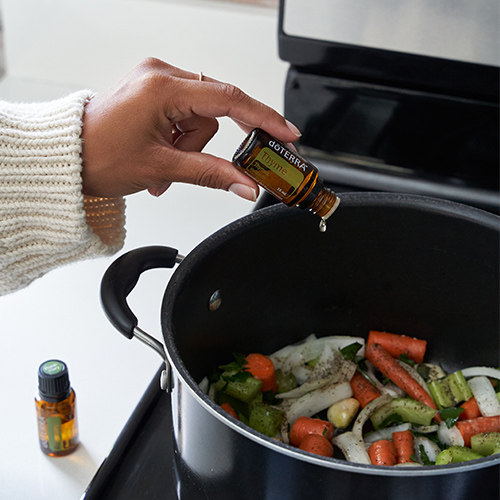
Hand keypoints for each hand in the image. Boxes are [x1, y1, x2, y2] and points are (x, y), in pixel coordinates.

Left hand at [81, 58, 300, 199]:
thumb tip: (246, 185)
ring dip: (190, 150)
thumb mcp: (162, 168)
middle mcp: (160, 75)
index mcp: (162, 87)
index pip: (230, 99)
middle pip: (214, 111)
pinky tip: (162, 160)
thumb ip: (212, 175)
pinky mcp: (153, 93)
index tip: (286, 134)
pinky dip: (180, 143)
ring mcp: (156, 82)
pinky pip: (184, 117)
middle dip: (205, 147)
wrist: (68, 158)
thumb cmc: (99, 157)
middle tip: (210, 170)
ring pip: (200, 120)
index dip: (264, 119)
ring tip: (165, 171)